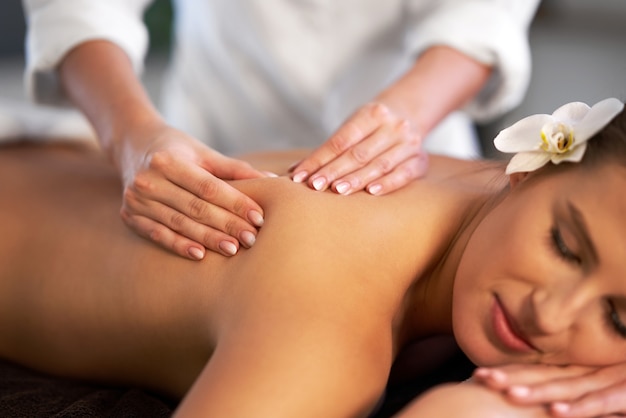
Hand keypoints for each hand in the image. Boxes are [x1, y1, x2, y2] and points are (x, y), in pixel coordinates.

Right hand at [118, 123, 266, 259]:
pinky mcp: (129, 216)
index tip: (258, 217)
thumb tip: (274, 180)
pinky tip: (200, 255)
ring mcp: (136, 200)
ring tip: (233, 249)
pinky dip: (179, 245)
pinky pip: (158, 234)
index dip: (235, 203)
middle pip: (195, 208)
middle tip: (251, 238)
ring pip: (179, 224)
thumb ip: (236, 169)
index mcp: (168, 160)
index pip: (208, 187)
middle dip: (226, 225)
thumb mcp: (203, 153)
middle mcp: (148, 180)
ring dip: (208, 239)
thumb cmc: (177, 149)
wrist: (133, 146)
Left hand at [290, 102, 428, 195]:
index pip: (341, 140)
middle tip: (315, 185)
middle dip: (334, 171)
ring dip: (356, 179)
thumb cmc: (372, 128)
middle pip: (358, 153)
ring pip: (379, 164)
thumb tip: (295, 171)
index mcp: (373, 113)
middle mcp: (393, 126)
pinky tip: (370, 192)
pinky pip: (403, 174)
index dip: (320, 159)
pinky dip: (387, 183)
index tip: (301, 176)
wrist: (410, 116)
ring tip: (337, 190)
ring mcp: (409, 143)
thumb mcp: (353, 127)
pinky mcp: (420, 161)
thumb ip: (328, 149)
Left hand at [473, 363, 625, 417]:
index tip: (477, 375)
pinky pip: (604, 403)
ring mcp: (611, 382)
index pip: (540, 371)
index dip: (510, 372)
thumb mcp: (604, 388)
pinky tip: (557, 411)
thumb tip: (551, 404)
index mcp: (583, 372)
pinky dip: (581, 408)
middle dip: (512, 377)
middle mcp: (592, 373)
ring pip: (569, 388)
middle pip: (546, 376)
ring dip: (537, 392)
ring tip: (507, 394)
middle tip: (479, 378)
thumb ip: (580, 393)